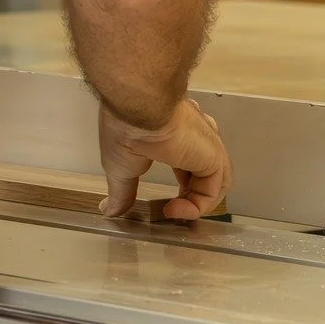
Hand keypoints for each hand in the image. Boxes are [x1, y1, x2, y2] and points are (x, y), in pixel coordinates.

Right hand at [97, 98, 231, 221]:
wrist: (136, 110)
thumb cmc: (124, 127)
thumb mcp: (120, 167)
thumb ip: (121, 191)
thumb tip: (109, 209)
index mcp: (176, 131)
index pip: (189, 161)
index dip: (183, 186)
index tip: (166, 203)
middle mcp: (196, 136)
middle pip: (206, 172)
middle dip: (191, 195)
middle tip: (173, 210)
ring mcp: (207, 145)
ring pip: (214, 182)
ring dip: (194, 204)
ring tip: (172, 213)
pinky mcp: (214, 155)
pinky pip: (214, 188)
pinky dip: (198, 206)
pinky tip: (176, 210)